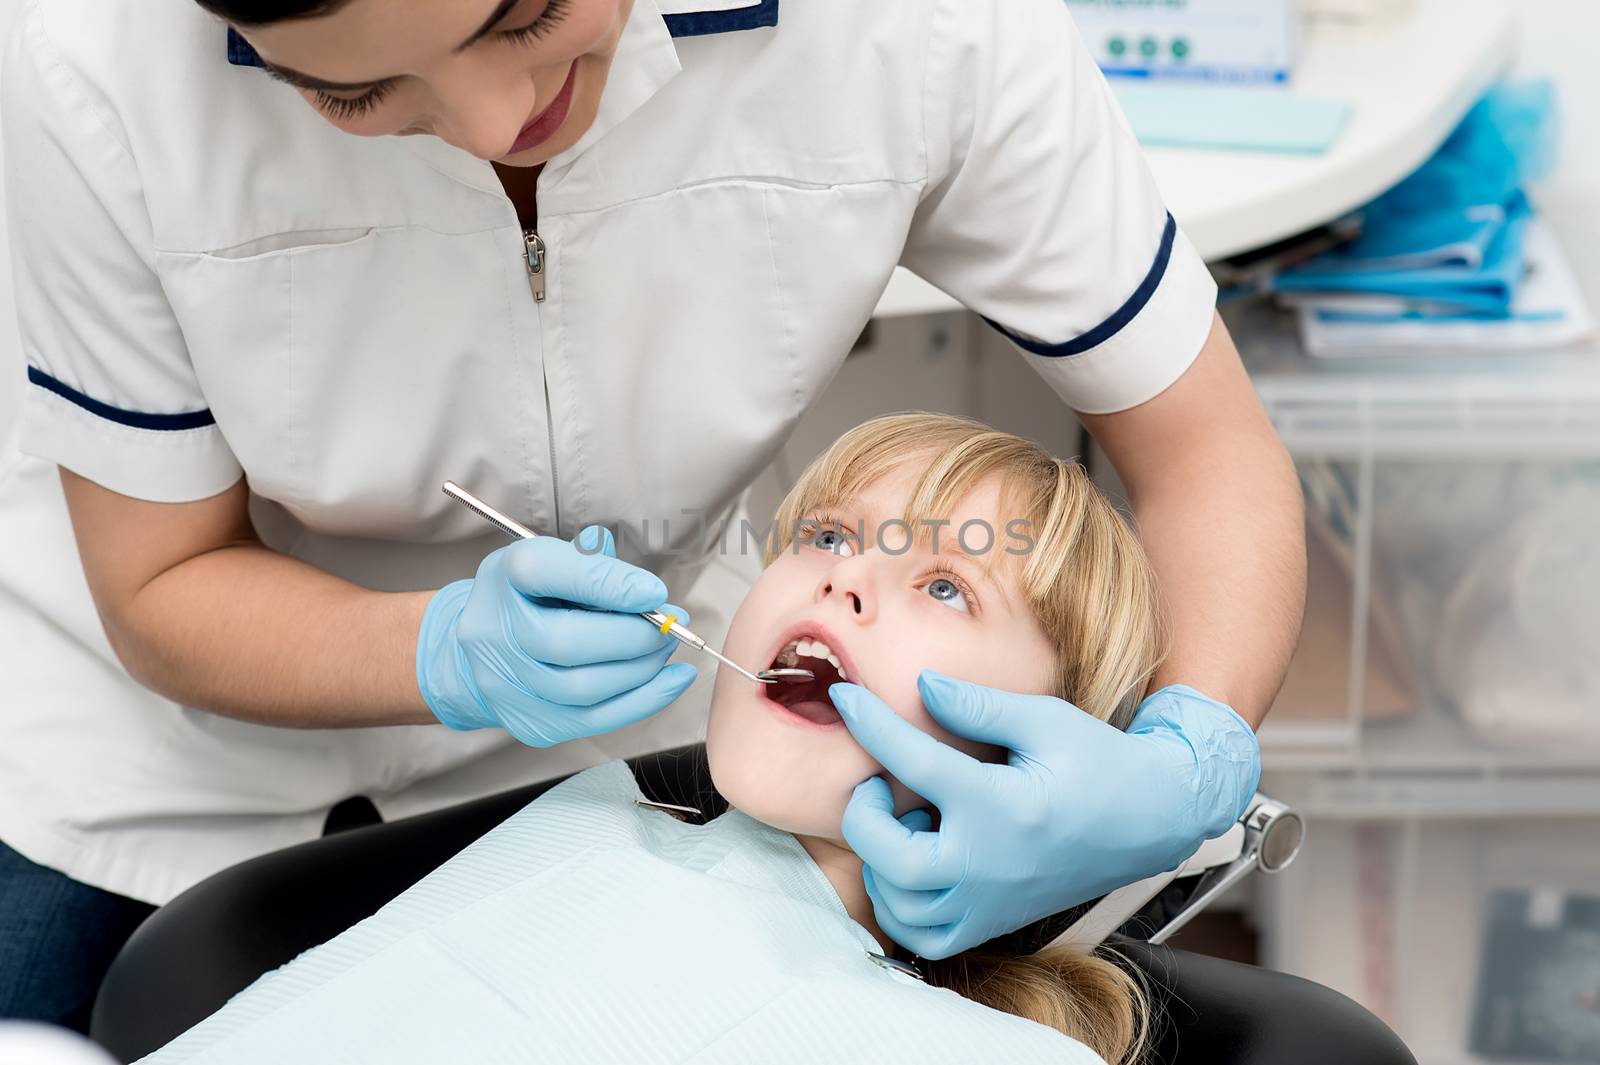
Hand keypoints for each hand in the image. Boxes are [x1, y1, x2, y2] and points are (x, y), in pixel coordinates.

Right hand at [417, 525, 697, 746]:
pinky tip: (671, 681)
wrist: (485, 649)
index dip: (609, 585)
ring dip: (641, 670)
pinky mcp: (530, 721)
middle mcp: (496, 630)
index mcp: (508, 574)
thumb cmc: (533, 597)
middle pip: (566, 642)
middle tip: (671, 625)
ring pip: (583, 688)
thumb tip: (640, 588)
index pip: (552, 574)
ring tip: (665, 648)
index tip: (655, 593)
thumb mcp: (556, 559)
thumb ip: (593, 563)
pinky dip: (643, 701)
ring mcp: (507, 683)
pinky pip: (595, 719)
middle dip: (633, 636)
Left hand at [831, 673, 1260, 958]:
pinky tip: (912, 862)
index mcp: (1002, 806)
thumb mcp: (1046, 720)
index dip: (871, 724)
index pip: (914, 763)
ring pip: (899, 905)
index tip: (846, 699)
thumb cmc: (1100, 763)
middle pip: (890, 857)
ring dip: (880, 861)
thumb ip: (978, 706)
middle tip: (872, 783)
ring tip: (900, 823)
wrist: (1152, 819)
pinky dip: (900, 904)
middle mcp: (990, 865)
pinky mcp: (993, 923)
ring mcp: (990, 903)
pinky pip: (923, 935)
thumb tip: (920, 686)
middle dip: (863, 816)